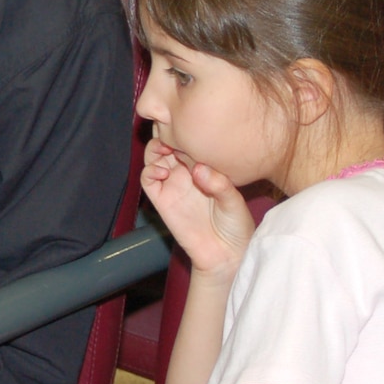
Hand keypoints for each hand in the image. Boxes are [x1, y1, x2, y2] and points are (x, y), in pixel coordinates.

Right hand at [139, 140, 254, 279]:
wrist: (226, 254)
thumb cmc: (236, 226)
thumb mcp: (234, 201)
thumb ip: (218, 184)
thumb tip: (197, 169)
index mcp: (206, 167)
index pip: (189, 140)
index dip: (186, 131)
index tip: (192, 129)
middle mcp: (186, 173)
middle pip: (168, 142)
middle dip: (167, 134)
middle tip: (174, 137)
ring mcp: (172, 185)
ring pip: (154, 156)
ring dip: (155, 149)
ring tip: (165, 152)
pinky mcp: (161, 200)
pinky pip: (147, 179)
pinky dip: (149, 170)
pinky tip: (162, 172)